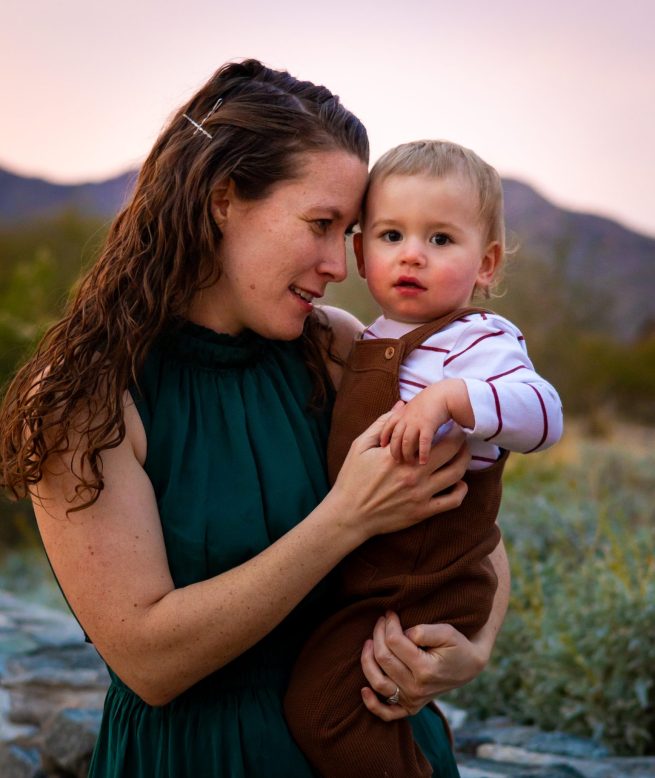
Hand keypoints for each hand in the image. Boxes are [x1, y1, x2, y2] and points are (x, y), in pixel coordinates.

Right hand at [330, 417, 468, 542]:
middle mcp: (413, 473)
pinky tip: (459, 483)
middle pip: (451, 451)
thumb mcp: (360, 446)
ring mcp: (420, 494)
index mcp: (398, 455)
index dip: (445, 426)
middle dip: (460, 439)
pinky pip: (453, 501)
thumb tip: (401, 405)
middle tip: (460, 435)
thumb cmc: (352, 478)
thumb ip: (383, 424)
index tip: (448, 421)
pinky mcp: (422, 512)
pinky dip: (462, 490)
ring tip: (463, 454)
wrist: (349, 515)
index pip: (432, 434)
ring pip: (456, 474)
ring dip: (464, 460)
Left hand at [359, 611, 488, 720]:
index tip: (391, 613)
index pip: (394, 642)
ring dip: (367, 659)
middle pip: (383, 658)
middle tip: (382, 620)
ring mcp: (412, 700)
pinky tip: (363, 689)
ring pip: (377, 682)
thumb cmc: (457, 645)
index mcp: (426, 669)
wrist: (469, 666)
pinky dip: (372, 704)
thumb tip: (401, 634)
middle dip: (378, 633)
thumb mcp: (446, 632)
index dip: (389, 623)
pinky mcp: (410, 707)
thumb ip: (423, 631)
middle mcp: (416, 689)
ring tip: (369, 641)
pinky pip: (386, 713)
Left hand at [379, 385, 450, 464]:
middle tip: (396, 460)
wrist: (445, 394)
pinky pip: (423, 442)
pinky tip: (423, 462)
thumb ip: (405, 414)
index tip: (382, 446)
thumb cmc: (432, 401)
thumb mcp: (413, 405)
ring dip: (407, 453)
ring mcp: (416, 421)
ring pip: (406, 441)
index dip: (384, 436)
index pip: (388, 426)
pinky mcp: (428, 425)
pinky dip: (422, 453)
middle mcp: (406, 418)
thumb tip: (401, 426)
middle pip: (395, 437)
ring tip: (410, 463)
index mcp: (402, 413)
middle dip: (394, 450)